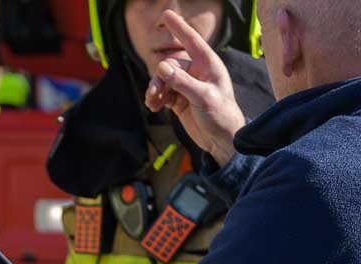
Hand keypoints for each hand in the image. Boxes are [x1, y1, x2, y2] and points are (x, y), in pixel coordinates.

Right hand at [144, 10, 246, 165]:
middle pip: (169, 66)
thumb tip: (161, 68)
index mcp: (208, 65)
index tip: (166, 14)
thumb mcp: (202, 97)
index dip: (178, 27)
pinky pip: (162, 93)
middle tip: (153, 95)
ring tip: (152, 104)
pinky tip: (154, 108)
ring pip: (163, 80)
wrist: (221, 140)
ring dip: (155, 90)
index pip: (192, 41)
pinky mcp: (180, 99)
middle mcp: (197, 72)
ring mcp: (187, 85)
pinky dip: (156, 99)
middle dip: (158, 80)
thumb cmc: (220, 116)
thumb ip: (181, 82)